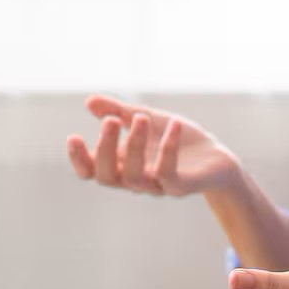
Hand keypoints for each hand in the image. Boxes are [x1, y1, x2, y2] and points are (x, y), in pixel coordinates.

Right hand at [66, 95, 239, 196]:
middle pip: (107, 176)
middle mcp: (134, 179)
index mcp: (121, 165)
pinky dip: (169, 149)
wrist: (215, 158)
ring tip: (141, 117)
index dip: (79, 158)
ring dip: (134, 146)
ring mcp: (156, 186)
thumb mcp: (145, 119)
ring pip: (135, 177)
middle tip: (111, 121)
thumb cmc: (176, 139)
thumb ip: (119, 111)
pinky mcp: (180, 187)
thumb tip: (88, 101)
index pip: (91, 171)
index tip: (73, 136)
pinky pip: (169, 174)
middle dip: (106, 148)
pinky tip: (173, 124)